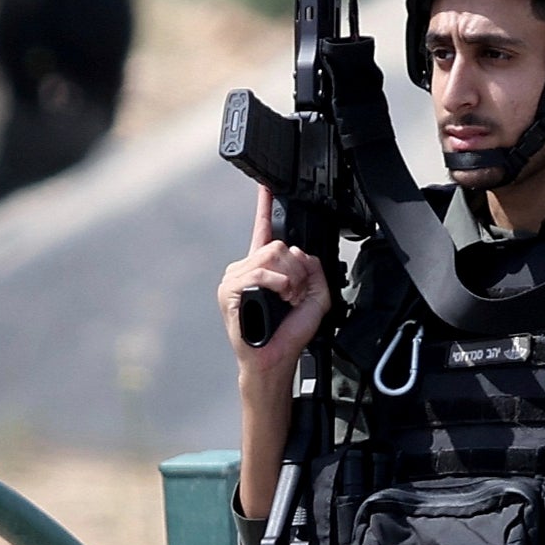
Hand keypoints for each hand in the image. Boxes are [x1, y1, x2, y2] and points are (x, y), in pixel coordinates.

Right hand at [220, 188, 327, 371]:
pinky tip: (280, 297)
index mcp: (265, 268)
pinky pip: (261, 272)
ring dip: (290, 279)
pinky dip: (277, 283)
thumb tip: (304, 254)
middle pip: (279, 244)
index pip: (265, 230)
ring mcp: (236, 278)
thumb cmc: (288, 334)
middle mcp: (248, 269)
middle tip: (295, 294)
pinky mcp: (230, 290)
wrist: (276, 359)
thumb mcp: (315, 298)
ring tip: (287, 299)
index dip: (265, 206)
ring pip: (273, 255)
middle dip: (297, 269)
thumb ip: (314, 271)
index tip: (266, 185)